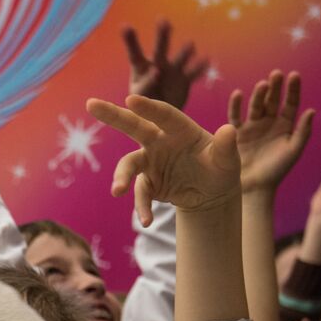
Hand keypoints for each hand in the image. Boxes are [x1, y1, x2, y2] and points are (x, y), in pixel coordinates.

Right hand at [86, 94, 240, 223]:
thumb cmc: (221, 168)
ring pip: (129, 164)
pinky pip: (140, 194)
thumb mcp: (227, 160)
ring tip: (117, 190)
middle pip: (133, 126)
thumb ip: (226, 147)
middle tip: (91, 104)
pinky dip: (142, 207)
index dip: (147, 107)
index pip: (163, 114)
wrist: (211, 194)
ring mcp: (151, 162)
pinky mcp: (149, 183)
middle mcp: (160, 141)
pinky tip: (147, 221)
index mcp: (180, 129)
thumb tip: (229, 131)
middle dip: (113, 115)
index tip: (131, 100)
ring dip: (121, 176)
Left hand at [123, 20, 208, 108]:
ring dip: (184, 52)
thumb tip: (156, 72)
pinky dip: (199, 68)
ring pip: (179, 59)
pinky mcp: (184, 80)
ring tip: (190, 44)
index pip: (134, 54)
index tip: (125, 26)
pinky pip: (193, 73)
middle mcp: (157, 65)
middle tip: (163, 20)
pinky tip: (206, 60)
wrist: (158, 114)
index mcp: (140, 69)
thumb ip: (145, 84)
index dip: (130, 41)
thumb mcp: (139, 96)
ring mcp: (172, 72)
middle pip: (159, 50)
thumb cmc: (142, 104)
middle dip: (161, 36)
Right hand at [227, 70, 314, 191]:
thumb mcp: (293, 151)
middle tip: (276, 74)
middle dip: (275, 87)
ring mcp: (252, 126)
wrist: (253, 187)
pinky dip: (235, 105)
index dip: (293, 90)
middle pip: (273, 100)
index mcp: (285, 126)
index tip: (294, 76)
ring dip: (259, 94)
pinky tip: (238, 94)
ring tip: (262, 85)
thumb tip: (312, 110)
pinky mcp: (237, 133)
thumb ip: (303, 132)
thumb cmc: (276, 171)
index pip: (291, 103)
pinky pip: (235, 116)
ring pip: (256, 105)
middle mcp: (269, 123)